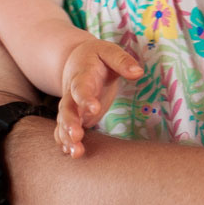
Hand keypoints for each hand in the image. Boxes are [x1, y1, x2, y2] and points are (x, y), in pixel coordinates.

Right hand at [55, 37, 143, 157]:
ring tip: (75, 153)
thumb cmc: (97, 56)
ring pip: (64, 123)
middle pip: (67, 109)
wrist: (76, 60)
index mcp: (82, 76)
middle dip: (70, 123)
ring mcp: (73, 107)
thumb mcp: (109, 51)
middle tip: (76, 136)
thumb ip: (122, 61)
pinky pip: (65, 129)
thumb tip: (138, 72)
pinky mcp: (76, 117)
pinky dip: (65, 140)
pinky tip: (70, 153)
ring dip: (67, 137)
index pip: (81, 88)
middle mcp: (72, 94)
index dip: (86, 98)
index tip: (94, 109)